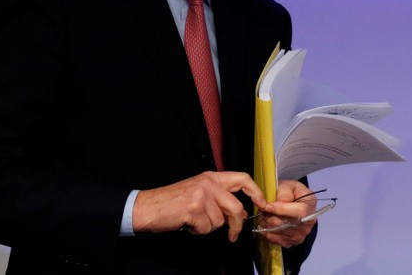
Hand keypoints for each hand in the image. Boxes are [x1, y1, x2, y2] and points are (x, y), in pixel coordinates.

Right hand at [132, 171, 266, 241]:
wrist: (148, 207)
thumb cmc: (173, 201)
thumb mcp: (199, 191)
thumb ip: (220, 197)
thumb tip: (241, 211)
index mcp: (211, 177)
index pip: (242, 178)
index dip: (256, 192)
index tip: (263, 203)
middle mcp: (208, 183)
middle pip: (236, 207)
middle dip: (236, 225)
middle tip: (233, 235)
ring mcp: (201, 195)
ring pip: (220, 220)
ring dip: (208, 226)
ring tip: (194, 220)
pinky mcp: (194, 209)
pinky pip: (206, 228)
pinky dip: (198, 230)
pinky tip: (187, 223)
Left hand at [257, 179, 316, 247]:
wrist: (296, 203)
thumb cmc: (292, 192)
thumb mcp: (289, 185)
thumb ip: (284, 191)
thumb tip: (279, 202)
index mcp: (310, 204)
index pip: (299, 211)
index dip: (281, 210)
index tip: (267, 206)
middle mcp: (309, 221)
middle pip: (287, 224)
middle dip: (270, 217)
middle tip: (260, 211)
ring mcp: (302, 233)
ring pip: (280, 232)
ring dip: (266, 225)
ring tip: (261, 217)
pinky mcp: (294, 241)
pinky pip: (278, 240)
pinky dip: (268, 233)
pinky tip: (264, 225)